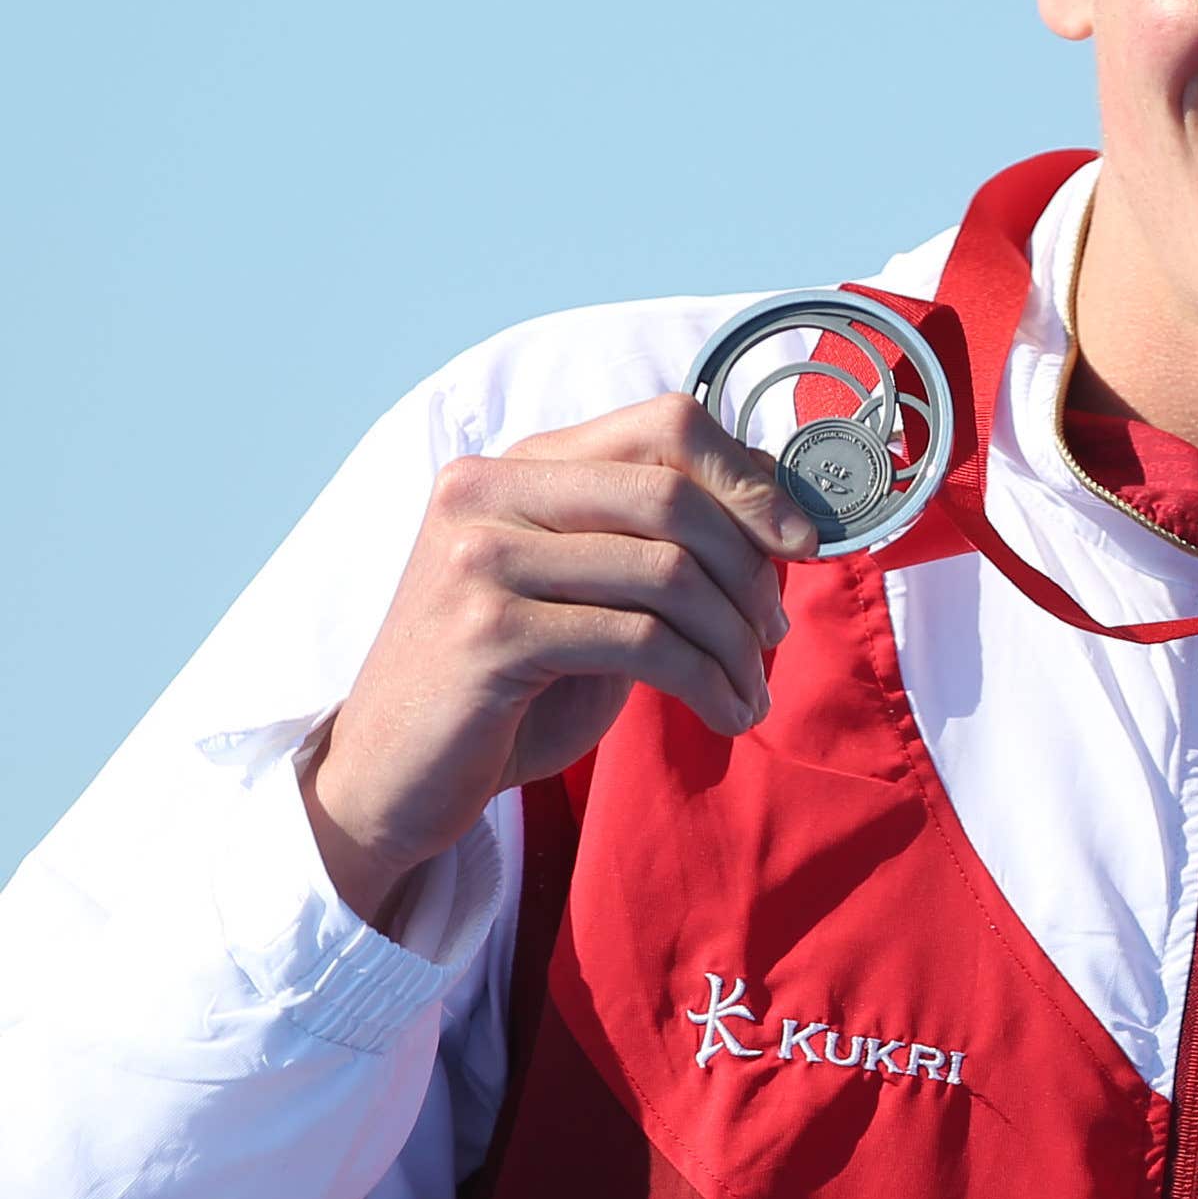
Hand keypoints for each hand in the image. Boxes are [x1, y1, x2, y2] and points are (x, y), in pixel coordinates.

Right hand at [299, 395, 817, 928]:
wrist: (394, 775)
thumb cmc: (512, 684)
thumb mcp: (590, 591)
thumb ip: (658, 537)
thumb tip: (778, 492)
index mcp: (518, 466)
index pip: (663, 423)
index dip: (748, 477)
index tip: (801, 541)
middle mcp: (488, 492)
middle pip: (673, 493)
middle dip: (749, 569)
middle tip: (771, 633)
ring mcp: (478, 559)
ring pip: (667, 573)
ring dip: (734, 640)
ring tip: (748, 686)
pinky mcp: (487, 632)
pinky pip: (641, 640)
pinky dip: (706, 680)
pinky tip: (724, 713)